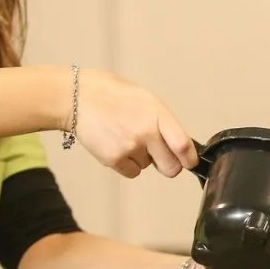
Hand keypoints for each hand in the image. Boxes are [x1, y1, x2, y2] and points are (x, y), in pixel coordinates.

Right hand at [71, 70, 196, 178]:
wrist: (79, 97)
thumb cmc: (115, 96)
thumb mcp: (147, 101)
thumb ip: (164, 122)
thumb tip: (178, 146)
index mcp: (158, 114)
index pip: (183, 145)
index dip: (189, 159)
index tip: (189, 162)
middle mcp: (146, 132)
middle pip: (171, 167)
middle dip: (168, 165)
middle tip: (158, 155)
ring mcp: (130, 147)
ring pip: (147, 167)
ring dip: (141, 158)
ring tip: (125, 136)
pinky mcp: (113, 159)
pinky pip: (131, 172)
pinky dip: (126, 164)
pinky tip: (116, 144)